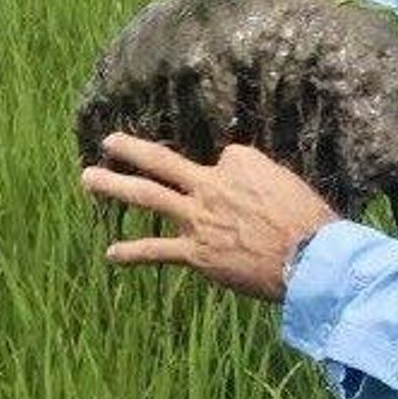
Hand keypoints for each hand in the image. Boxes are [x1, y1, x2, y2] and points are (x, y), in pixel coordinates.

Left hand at [83, 133, 336, 302]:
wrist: (310, 257)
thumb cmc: (309, 221)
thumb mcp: (288, 183)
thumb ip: (261, 180)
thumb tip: (249, 191)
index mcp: (240, 161)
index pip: (222, 157)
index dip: (230, 173)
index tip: (247, 191)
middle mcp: (212, 184)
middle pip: (162, 161)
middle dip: (131, 149)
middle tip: (108, 141)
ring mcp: (199, 218)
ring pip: (148, 195)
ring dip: (114, 185)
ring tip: (87, 178)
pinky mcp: (196, 253)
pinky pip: (156, 250)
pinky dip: (132, 251)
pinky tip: (110, 253)